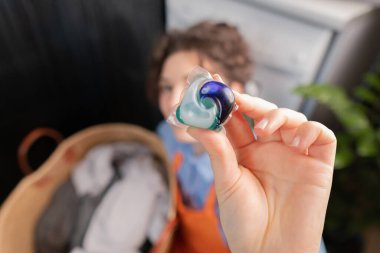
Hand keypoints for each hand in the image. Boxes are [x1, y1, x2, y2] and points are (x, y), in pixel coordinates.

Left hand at [187, 78, 335, 252]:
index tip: (213, 84)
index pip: (237, 120)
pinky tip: (295, 144)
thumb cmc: (244, 221)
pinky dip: (309, 130)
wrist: (269, 250)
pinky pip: (321, 135)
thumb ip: (217, 150)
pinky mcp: (318, 164)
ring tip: (264, 130)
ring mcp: (294, 155)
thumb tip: (196, 123)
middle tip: (236, 97)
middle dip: (251, 102)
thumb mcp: (226, 182)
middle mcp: (270, 150)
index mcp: (246, 152)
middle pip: (263, 113)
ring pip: (292, 118)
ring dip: (277, 115)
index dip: (227, 102)